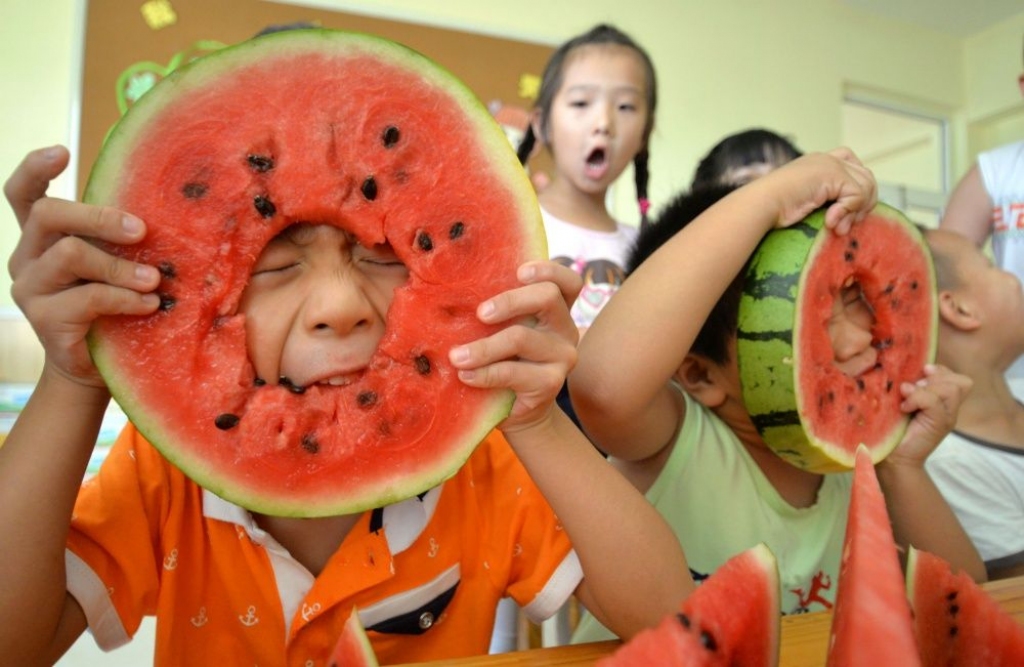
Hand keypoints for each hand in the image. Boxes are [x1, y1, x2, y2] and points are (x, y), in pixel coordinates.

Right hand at [5, 146, 161, 385]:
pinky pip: (88, 296)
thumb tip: (165, 209)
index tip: (62, 151)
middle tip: (142, 230)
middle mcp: (27, 256)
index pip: (23, 193)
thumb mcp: (115, 265)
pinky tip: (149, 304)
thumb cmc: (114, 307)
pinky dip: (125, 298)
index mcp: (42, 237)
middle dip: (99, 217)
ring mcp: (30, 288)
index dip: (35, 168)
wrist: (96, 368)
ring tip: (154, 279)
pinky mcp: (44, 319)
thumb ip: (121, 239)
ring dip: (120, 265)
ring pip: (70, 254)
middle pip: (49, 214)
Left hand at [447, 260, 581, 432]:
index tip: (519, 272)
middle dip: (509, 301)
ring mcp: (562, 356)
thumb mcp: (503, 331)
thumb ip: (495, 313)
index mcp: (556, 309)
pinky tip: (466, 376)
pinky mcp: (551, 383)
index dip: (548, 270)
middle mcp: (565, 328)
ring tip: (456, 356)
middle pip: (547, 297)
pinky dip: (485, 373)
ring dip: (483, 347)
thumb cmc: (503, 361)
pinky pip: (513, 372)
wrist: (515, 411)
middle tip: (480, 314)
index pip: (567, 281)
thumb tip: (452, 297)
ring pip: (522, 337)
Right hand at [763, 147, 877, 234]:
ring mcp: (830, 164)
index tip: (849, 212)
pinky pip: (856, 195)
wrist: (760, 204)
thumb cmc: (773, 209)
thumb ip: (825, 200)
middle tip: (847, 224)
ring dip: (855, 212)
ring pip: (866, 186)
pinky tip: (830, 222)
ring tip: (838, 227)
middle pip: (866, 176)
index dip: (858, 188)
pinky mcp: (833, 174)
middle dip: (863, 203)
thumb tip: (850, 214)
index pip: (853, 166)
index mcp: (818, 162)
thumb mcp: (805, 200)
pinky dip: (847, 212)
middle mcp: (827, 159)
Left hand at [885, 364, 971, 467]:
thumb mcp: (903, 401)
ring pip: (951, 389)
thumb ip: (911, 387)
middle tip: (914, 387)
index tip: (921, 374)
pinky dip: (917, 398)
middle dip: (936, 377)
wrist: (892, 458)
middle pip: (961, 382)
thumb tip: (902, 369)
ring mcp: (947, 418)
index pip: (958, 379)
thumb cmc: (892, 428)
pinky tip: (904, 408)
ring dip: (926, 388)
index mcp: (943, 403)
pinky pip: (934, 402)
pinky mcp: (938, 425)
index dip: (941, 371)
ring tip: (908, 397)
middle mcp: (949, 410)